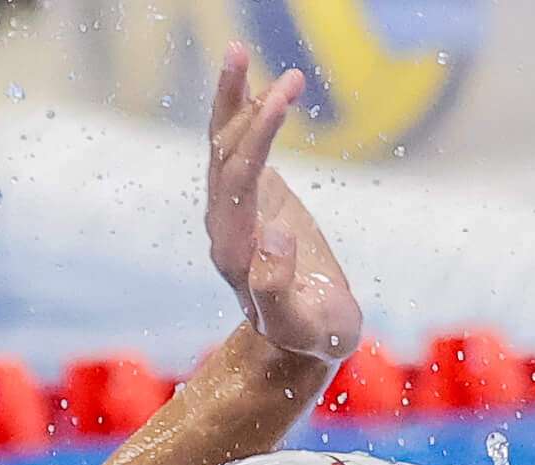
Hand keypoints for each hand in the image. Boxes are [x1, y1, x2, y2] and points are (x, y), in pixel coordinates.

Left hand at [206, 44, 362, 362]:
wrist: (302, 344)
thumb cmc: (312, 338)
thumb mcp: (304, 325)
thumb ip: (277, 289)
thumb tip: (271, 235)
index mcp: (234, 251)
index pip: (238, 179)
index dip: (258, 135)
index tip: (284, 98)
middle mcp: (223, 225)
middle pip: (224, 154)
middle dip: (245, 107)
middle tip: (269, 65)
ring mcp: (232, 211)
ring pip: (222, 145)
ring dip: (230, 99)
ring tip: (238, 50)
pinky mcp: (249, 201)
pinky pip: (237, 150)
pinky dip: (242, 115)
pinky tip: (255, 86)